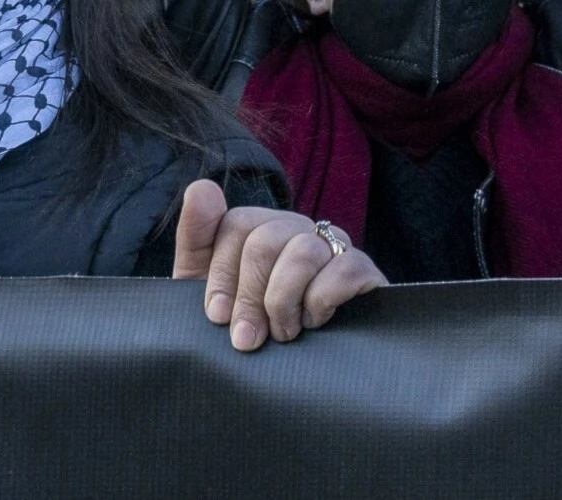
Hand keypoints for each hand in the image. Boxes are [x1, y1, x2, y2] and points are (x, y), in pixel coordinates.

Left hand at [174, 180, 386, 352]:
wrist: (295, 374)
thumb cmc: (250, 327)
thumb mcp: (206, 290)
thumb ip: (198, 239)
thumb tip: (200, 187)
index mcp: (260, 230)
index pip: (235, 224)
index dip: (221, 275)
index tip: (216, 316)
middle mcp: (297, 230)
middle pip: (265, 241)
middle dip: (250, 298)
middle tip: (248, 339)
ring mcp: (333, 247)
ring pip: (302, 253)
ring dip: (283, 303)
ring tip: (282, 333)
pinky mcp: (364, 270)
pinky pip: (343, 269)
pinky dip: (320, 303)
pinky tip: (315, 322)